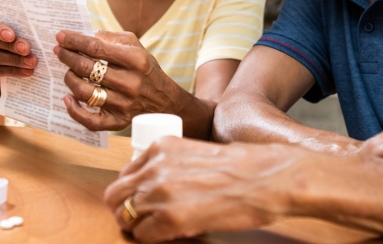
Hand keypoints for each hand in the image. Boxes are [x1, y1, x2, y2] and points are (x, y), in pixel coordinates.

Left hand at [55, 30, 185, 131]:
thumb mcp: (137, 47)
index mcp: (135, 60)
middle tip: (58, 52)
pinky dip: (74, 110)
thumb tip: (88, 35)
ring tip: (68, 72)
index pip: (96, 48)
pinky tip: (67, 99)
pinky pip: (90, 120)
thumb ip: (113, 38)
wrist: (165, 100)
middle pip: (86, 68)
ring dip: (69, 79)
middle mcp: (130, 82)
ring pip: (84, 92)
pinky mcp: (118, 121)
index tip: (61, 36)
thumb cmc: (146, 70)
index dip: (74, 41)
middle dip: (67, 57)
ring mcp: (124, 104)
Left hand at [104, 136, 298, 242]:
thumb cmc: (243, 166)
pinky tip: (169, 234)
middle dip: (125, 209)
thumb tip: (157, 186)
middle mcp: (155, 167)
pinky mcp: (170, 218)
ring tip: (158, 228)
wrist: (267, 178)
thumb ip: (172, 164)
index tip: (141, 199)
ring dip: (138, 226)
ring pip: (125, 216)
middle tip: (141, 219)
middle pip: (116, 195)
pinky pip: (142, 235)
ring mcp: (160, 192)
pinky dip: (151, 238)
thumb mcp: (197, 152)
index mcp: (162, 147)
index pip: (125, 173)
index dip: (131, 190)